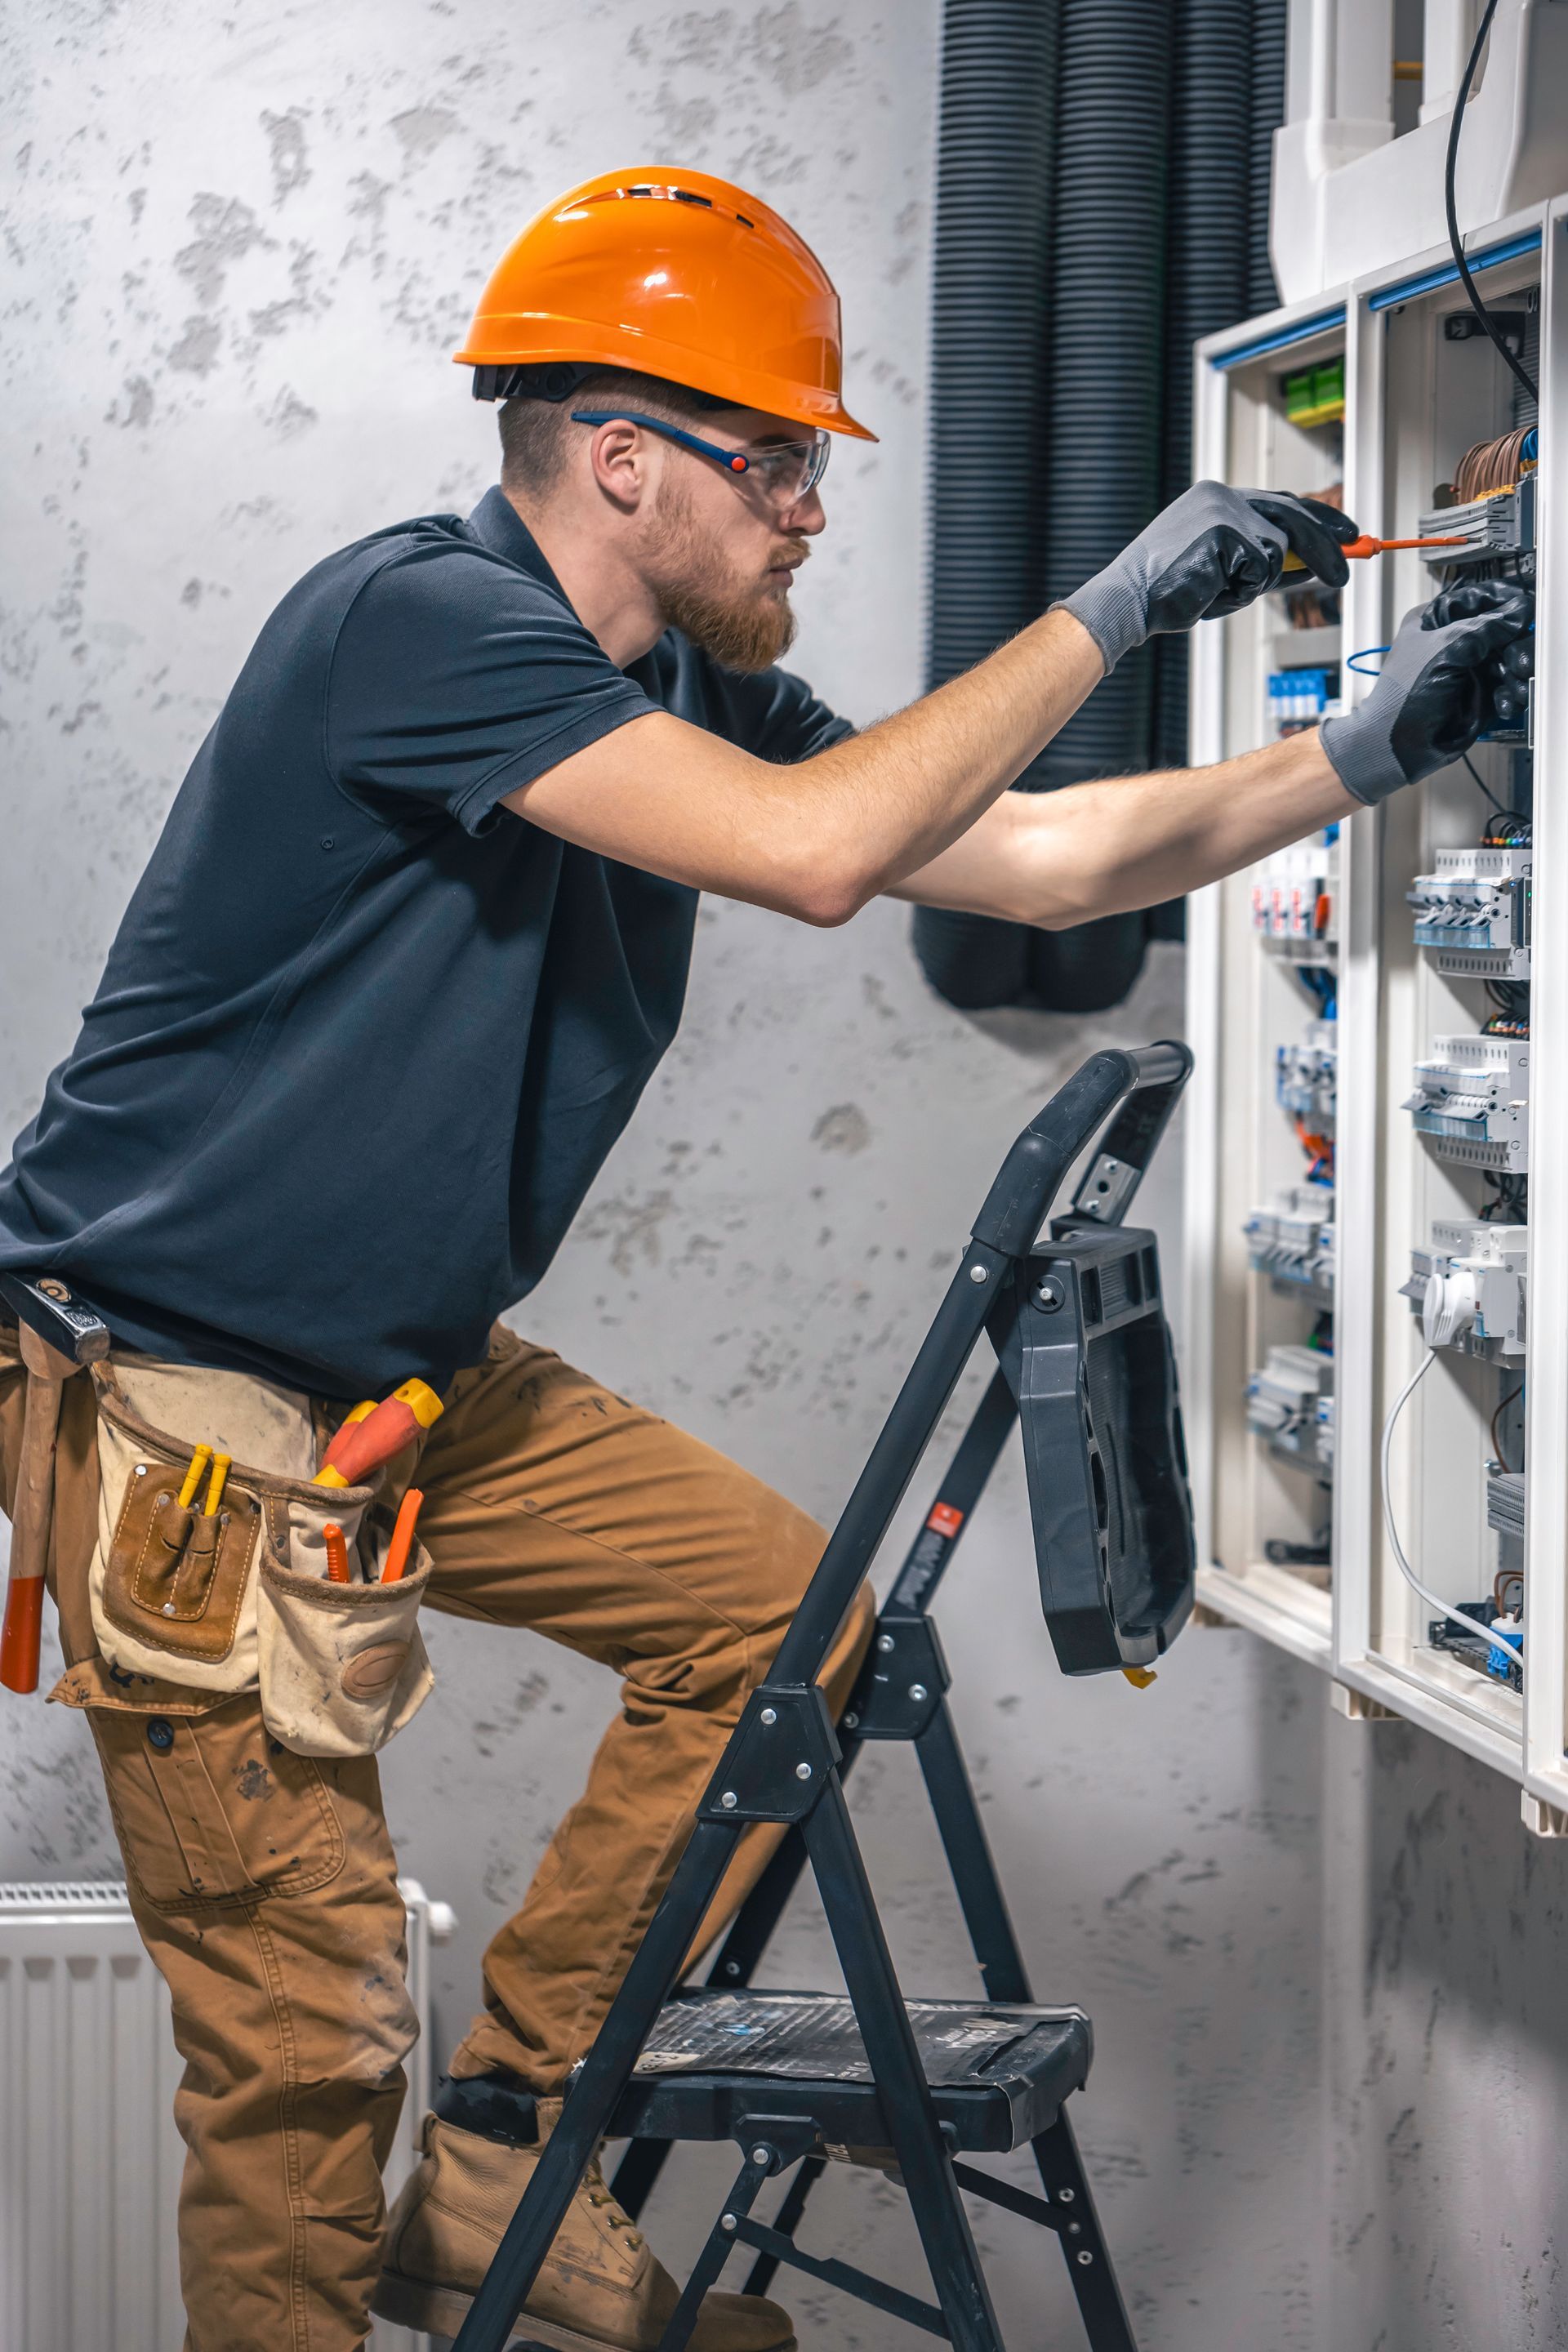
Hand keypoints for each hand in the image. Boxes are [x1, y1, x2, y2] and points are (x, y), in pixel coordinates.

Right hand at [1061, 483, 1357, 672]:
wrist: (1130, 600)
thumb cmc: (1172, 592)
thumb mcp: (1225, 572)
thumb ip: (1264, 561)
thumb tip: (1312, 565)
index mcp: (1219, 498)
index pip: (1282, 502)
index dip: (1319, 519)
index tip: (1347, 533)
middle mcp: (1224, 495)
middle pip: (1293, 516)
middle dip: (1325, 547)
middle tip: (1347, 572)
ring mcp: (1225, 511)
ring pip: (1276, 551)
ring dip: (1256, 583)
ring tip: (1215, 589)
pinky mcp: (1225, 532)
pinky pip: (1259, 571)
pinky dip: (1241, 590)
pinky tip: (1209, 589)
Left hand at [1321, 580, 1533, 805]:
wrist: (1398, 744)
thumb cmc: (1403, 696)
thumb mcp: (1446, 649)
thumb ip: (1484, 627)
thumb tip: (1517, 610)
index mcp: (1435, 620)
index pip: (1477, 598)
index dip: (1503, 601)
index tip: (1524, 607)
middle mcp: (1453, 641)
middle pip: (1499, 629)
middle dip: (1513, 642)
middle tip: (1515, 655)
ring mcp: (1468, 667)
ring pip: (1508, 658)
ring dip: (1514, 670)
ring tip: (1511, 680)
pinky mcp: (1479, 693)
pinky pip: (1506, 685)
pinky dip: (1509, 693)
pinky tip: (1504, 701)